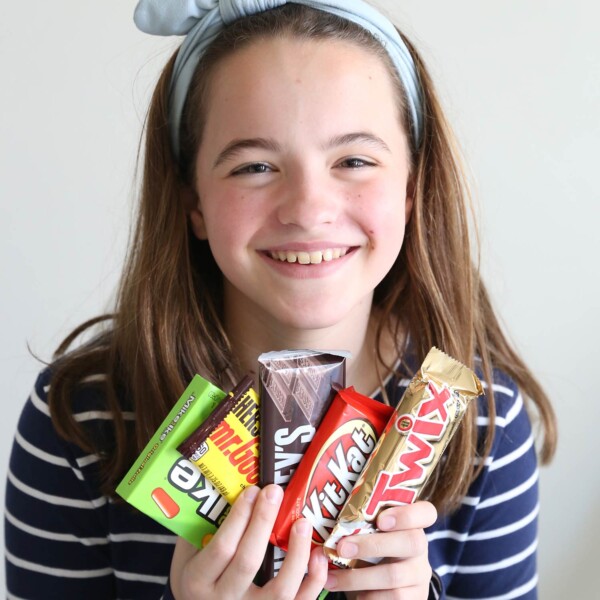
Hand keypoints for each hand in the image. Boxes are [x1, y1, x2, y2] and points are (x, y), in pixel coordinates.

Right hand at [170, 484, 327, 598]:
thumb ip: (203, 528)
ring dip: (295, 553)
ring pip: (279, 591)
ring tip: (302, 522)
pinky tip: (317, 555)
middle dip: (263, 522)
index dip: (239, 517)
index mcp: (198, 582)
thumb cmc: (198, 578)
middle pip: (248, 562)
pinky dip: (314, 581)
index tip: (253, 490)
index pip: (221, 548)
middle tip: (275, 492)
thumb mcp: (189, 554)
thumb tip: (227, 486)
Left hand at [324, 501, 436, 599]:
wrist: (382, 588)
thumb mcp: (369, 534)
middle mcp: (420, 549)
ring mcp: (419, 576)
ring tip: (332, 579)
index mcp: (412, 525)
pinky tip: (351, 596)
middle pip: (410, 542)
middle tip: (342, 547)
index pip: (426, 512)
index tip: (381, 520)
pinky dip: (367, 598)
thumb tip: (320, 516)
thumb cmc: (370, 551)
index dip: (407, 514)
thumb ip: (358, 523)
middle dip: (373, 544)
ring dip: (358, 578)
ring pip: (394, 576)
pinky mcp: (414, 599)